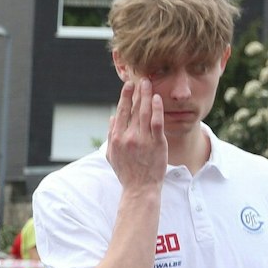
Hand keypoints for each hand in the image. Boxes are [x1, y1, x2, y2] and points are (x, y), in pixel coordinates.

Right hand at [105, 77, 168, 192]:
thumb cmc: (126, 173)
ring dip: (146, 96)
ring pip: (144, 113)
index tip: (128, 85)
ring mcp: (142, 140)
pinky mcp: (156, 143)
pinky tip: (157, 99)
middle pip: (132, 109)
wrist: (140, 188)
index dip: (125, 97)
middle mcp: (128, 137)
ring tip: (149, 83)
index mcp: (116, 138)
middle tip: (140, 79)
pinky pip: (156, 123)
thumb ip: (111, 135)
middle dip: (136, 92)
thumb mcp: (112, 155)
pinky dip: (156, 110)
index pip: (121, 112)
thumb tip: (111, 118)